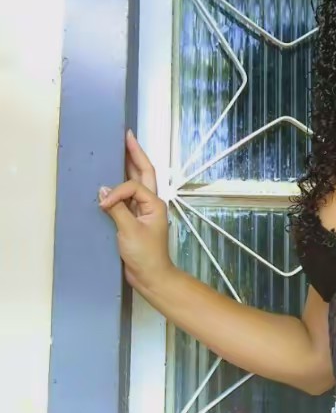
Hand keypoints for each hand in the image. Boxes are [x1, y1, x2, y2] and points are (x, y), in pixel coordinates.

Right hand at [98, 130, 173, 289]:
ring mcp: (144, 211)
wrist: (151, 276)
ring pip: (137, 182)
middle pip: (144, 172)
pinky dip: (120, 186)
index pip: (134, 186)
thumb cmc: (146, 255)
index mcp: (155, 204)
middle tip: (126, 136)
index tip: (103, 205)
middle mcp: (151, 203)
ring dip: (129, 166)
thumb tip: (103, 189)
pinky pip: (128, 196)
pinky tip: (113, 178)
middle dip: (135, 154)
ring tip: (121, 149)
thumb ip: (117, 209)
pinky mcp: (135, 219)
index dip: (117, 191)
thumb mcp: (129, 231)